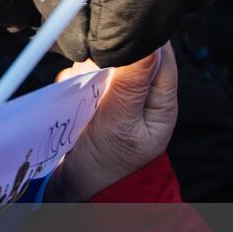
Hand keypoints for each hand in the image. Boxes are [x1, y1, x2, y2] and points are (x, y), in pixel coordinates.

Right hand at [46, 44, 176, 201]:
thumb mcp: (120, 124)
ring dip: (87, 70)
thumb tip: (149, 44)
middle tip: (95, 80)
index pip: (160, 55)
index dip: (141, 42)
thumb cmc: (106, 165)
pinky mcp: (93, 97)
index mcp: (160, 100)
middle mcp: (140, 94)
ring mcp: (116, 95)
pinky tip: (72, 98)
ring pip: (103, 61)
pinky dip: (74, 80)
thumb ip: (132, 84)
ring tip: (82, 97)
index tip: (116, 43)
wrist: (76, 189)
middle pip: (129, 53)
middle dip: (106, 58)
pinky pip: (83, 74)